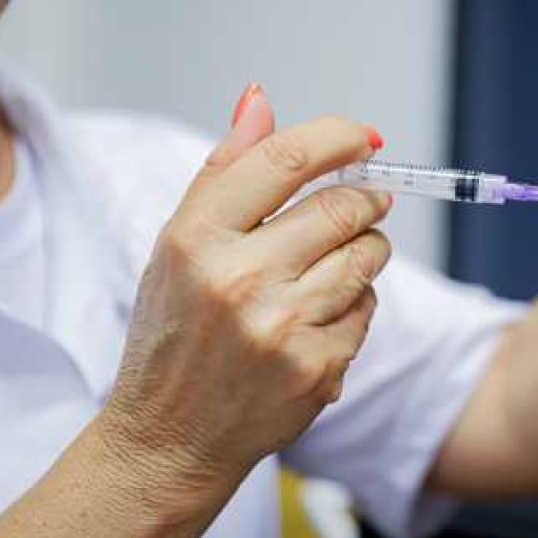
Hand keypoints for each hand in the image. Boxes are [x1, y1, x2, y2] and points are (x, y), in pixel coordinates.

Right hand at [99, 85, 392, 492]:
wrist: (169, 441)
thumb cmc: (174, 333)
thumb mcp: (177, 246)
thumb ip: (223, 170)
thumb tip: (260, 96)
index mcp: (195, 239)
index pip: (285, 160)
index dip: (337, 138)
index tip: (363, 137)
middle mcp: (239, 280)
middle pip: (344, 206)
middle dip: (365, 198)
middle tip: (363, 202)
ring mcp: (282, 328)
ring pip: (367, 256)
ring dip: (368, 248)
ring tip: (340, 262)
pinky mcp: (317, 369)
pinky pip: (368, 310)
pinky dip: (357, 304)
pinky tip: (320, 318)